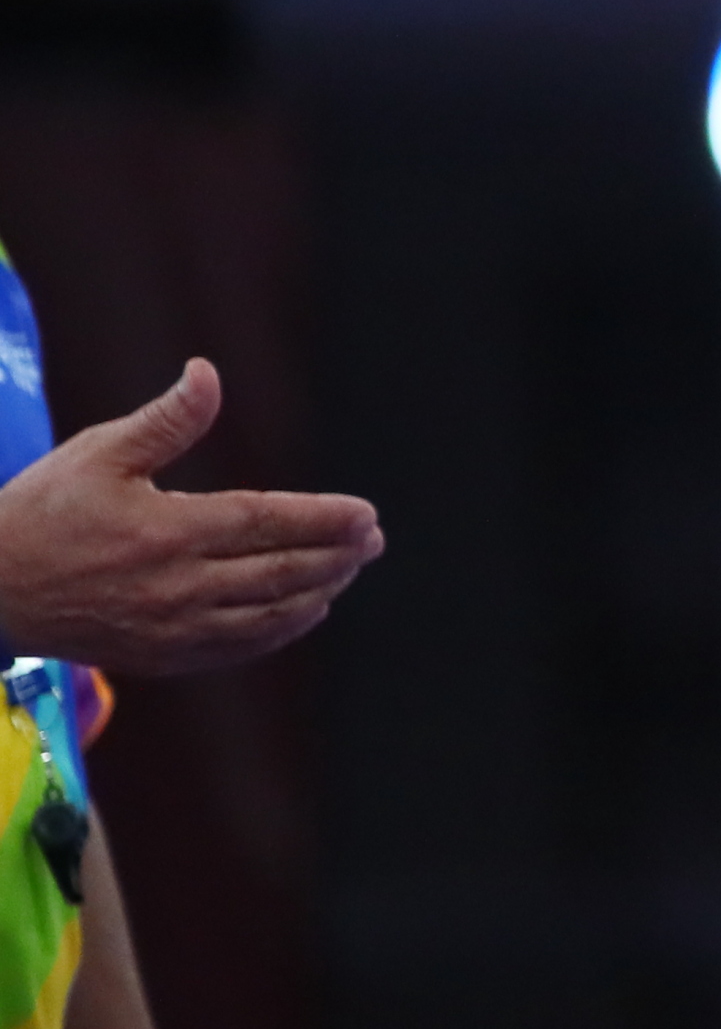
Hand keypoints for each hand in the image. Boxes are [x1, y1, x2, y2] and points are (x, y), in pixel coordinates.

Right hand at [0, 362, 383, 673]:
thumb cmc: (40, 512)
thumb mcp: (98, 453)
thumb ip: (166, 420)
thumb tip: (207, 373)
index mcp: (167, 532)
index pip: (267, 523)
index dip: (324, 520)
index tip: (367, 515)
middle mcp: (176, 586)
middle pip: (280, 573)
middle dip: (336, 556)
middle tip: (373, 540)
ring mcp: (169, 628)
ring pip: (266, 616)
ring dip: (316, 593)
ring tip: (347, 571)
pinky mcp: (157, 656)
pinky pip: (235, 649)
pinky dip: (277, 632)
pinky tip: (302, 613)